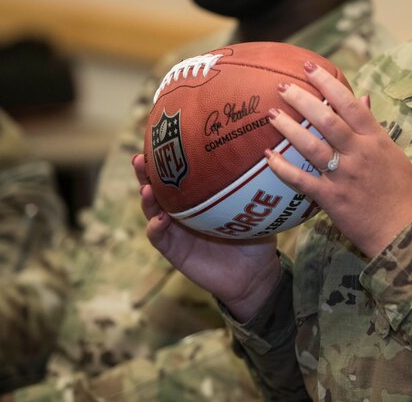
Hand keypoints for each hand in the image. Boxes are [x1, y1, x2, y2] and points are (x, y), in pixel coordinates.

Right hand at [133, 154, 279, 320]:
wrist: (254, 273)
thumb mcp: (256, 204)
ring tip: (146, 188)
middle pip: (157, 187)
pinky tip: (158, 220)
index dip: (167, 157)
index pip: (178, 172)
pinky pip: (159, 238)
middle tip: (140, 158)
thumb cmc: (254, 234)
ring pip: (152, 211)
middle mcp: (183, 209)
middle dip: (145, 173)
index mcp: (199, 195)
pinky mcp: (175, 251)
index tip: (161, 139)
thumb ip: (257, 183)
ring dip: (146, 199)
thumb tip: (271, 150)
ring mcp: (176, 230)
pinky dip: (155, 228)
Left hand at [264, 62, 411, 257]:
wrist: (401, 231)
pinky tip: (267, 156)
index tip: (310, 68)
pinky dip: (283, 168)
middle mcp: (359, 154)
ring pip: (312, 146)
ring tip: (271, 114)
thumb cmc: (400, 191)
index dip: (328, 84)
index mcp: (376, 140)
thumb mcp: (393, 153)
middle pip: (327, 120)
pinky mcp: (331, 199)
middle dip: (303, 100)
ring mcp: (344, 176)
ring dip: (289, 129)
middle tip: (282, 87)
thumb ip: (374, 127)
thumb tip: (363, 97)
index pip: (350, 104)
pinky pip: (302, 180)